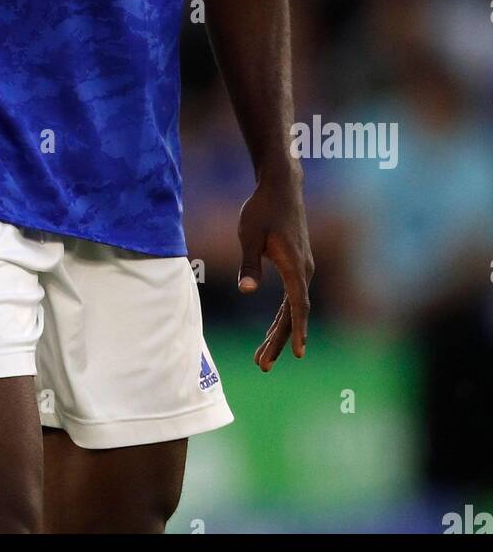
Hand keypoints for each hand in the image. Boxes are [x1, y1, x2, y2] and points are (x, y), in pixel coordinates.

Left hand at [237, 167, 313, 370]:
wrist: (281, 185)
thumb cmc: (262, 208)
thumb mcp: (249, 234)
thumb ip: (249, 263)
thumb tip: (247, 291)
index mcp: (295, 266)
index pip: (298, 305)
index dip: (297, 330)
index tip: (297, 354)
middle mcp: (305, 270)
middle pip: (294, 313)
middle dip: (279, 341)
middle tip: (262, 365)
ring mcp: (303, 268)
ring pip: (293, 308)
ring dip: (279, 332)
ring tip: (262, 357)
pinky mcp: (298, 265)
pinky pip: (292, 298)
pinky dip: (282, 316)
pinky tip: (272, 331)